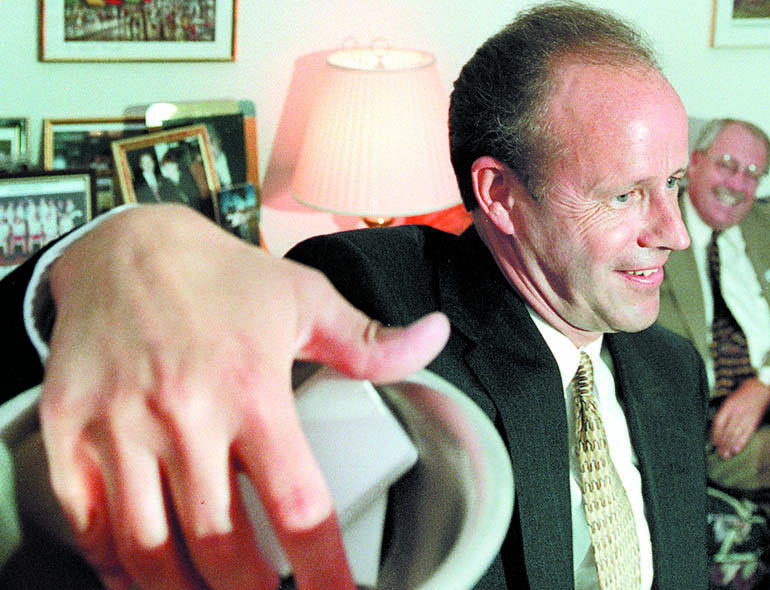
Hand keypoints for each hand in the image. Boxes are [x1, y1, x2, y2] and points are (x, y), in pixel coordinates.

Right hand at [38, 205, 449, 589]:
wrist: (124, 246)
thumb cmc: (219, 278)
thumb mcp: (304, 297)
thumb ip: (370, 339)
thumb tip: (434, 338)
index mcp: (251, 385)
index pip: (298, 505)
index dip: (323, 572)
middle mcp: (183, 412)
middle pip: (223, 546)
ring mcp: (118, 425)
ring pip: (150, 549)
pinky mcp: (68, 428)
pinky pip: (88, 522)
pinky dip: (115, 565)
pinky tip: (143, 574)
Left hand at [711, 377, 769, 458]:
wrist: (760, 387)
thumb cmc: (742, 394)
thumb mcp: (730, 399)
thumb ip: (724, 412)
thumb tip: (716, 428)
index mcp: (728, 405)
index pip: (719, 422)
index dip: (715, 433)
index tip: (713, 442)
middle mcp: (737, 411)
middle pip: (727, 430)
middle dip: (723, 443)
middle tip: (719, 453)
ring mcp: (746, 416)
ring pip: (736, 433)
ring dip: (730, 445)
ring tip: (726, 454)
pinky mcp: (755, 420)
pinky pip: (747, 433)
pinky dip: (741, 442)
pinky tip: (736, 450)